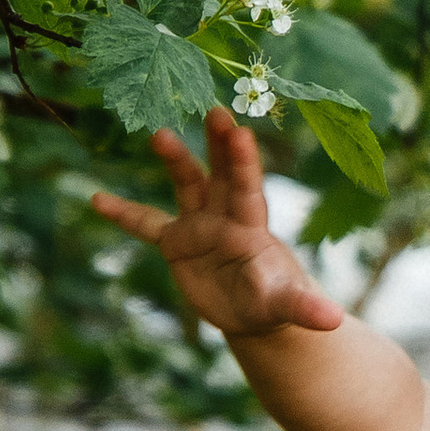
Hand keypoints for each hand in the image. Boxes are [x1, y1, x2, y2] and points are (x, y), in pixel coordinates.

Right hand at [90, 111, 344, 342]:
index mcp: (252, 227)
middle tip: (216, 109)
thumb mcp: (287, 307)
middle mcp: (225, 216)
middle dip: (219, 144)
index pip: (248, 189)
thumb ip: (305, 309)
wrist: (254, 311)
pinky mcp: (176, 243)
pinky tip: (96, 198)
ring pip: (186, 184)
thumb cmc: (275, 302)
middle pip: (222, 174)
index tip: (240, 131)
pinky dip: (123, 214)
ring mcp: (199, 225)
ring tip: (159, 134)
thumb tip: (333, 321)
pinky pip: (145, 225)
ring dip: (175, 161)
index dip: (244, 162)